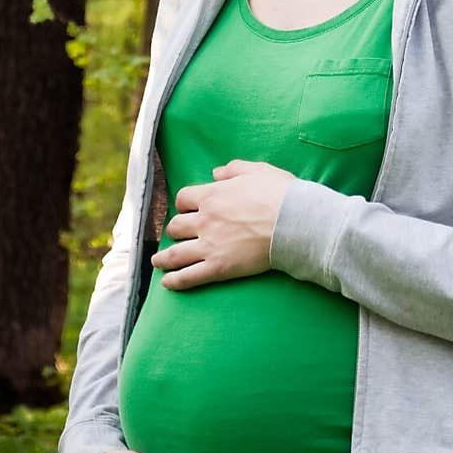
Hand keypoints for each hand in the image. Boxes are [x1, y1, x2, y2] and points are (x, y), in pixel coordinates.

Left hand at [151, 158, 295, 289]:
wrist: (294, 222)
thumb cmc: (280, 194)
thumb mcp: (257, 170)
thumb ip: (233, 169)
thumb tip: (216, 172)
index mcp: (212, 196)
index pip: (184, 198)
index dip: (184, 204)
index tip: (187, 208)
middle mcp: (205, 220)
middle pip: (176, 226)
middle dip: (175, 230)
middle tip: (177, 234)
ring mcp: (209, 245)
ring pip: (175, 253)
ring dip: (164, 258)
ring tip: (158, 262)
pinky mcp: (219, 267)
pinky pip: (190, 276)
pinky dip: (176, 280)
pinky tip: (167, 283)